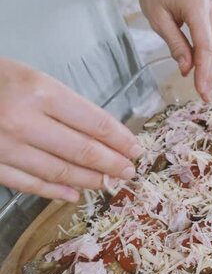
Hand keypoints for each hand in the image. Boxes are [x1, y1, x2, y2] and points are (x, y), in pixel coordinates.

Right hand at [0, 58, 141, 201]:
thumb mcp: (35, 79)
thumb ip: (67, 106)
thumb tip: (105, 135)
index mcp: (40, 92)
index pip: (94, 122)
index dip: (120, 140)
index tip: (136, 149)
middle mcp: (23, 121)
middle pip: (81, 150)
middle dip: (111, 163)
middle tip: (129, 171)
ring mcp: (4, 146)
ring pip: (58, 170)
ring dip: (89, 179)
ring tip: (109, 182)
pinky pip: (28, 183)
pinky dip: (54, 191)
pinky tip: (74, 195)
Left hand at [134, 0, 211, 100]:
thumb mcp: (158, 20)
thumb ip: (175, 44)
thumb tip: (186, 69)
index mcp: (197, 8)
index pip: (205, 46)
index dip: (205, 71)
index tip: (201, 90)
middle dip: (210, 74)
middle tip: (204, 96)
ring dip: (210, 68)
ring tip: (203, 88)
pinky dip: (208, 57)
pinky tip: (202, 71)